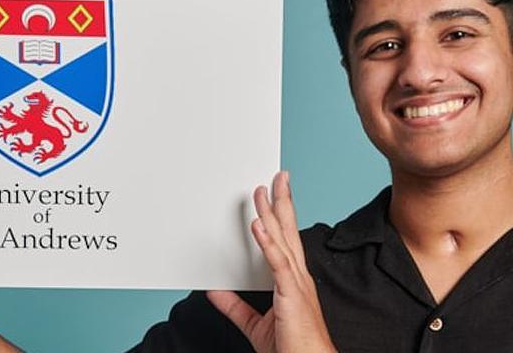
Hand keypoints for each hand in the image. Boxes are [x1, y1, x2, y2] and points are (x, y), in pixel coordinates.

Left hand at [207, 171, 335, 352]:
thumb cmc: (292, 348)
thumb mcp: (254, 323)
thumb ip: (234, 305)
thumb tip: (214, 291)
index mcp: (292, 280)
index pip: (287, 238)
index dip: (281, 214)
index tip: (276, 194)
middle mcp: (298, 276)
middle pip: (288, 229)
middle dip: (281, 201)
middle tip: (277, 177)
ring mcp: (296, 283)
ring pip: (282, 239)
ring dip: (271, 212)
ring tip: (262, 190)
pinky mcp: (290, 293)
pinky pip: (278, 263)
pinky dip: (267, 242)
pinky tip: (258, 225)